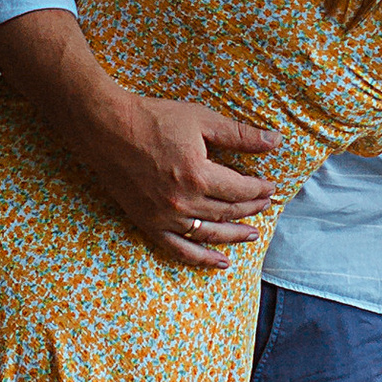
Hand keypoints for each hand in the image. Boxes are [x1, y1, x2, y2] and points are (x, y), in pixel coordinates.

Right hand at [91, 90, 279, 271]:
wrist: (107, 129)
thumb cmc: (154, 119)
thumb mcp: (201, 119)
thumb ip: (239, 135)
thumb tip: (275, 141)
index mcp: (199, 175)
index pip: (241, 190)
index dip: (259, 190)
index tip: (270, 187)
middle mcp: (184, 202)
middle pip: (228, 212)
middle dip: (251, 209)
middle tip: (265, 205)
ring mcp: (165, 217)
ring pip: (209, 234)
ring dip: (234, 236)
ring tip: (252, 235)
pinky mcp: (148, 223)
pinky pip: (179, 249)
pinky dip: (201, 258)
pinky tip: (220, 262)